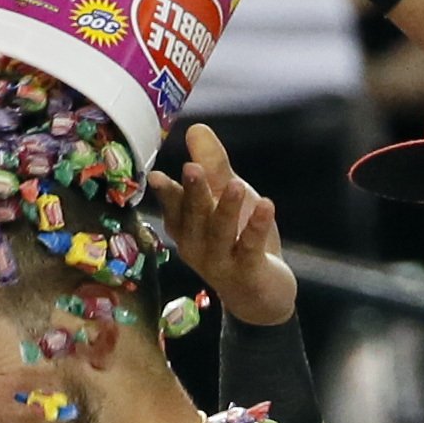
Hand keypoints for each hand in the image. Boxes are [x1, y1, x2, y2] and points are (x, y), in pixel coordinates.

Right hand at [149, 126, 297, 326]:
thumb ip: (213, 166)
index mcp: (187, 229)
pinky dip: (257, 227)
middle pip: (194, 218)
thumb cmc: (237, 241)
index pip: (174, 208)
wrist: (261, 295)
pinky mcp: (247, 273)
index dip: (166, 193)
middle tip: (192, 169)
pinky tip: (268, 206)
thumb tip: (196, 127)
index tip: (156, 176)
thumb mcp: (227, 199)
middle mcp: (197, 247)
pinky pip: (250, 248)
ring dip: (227, 209)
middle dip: (193, 194)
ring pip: (220, 233)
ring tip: (237, 185)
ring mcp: (221, 263)